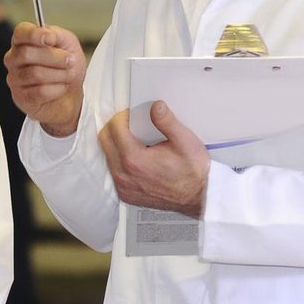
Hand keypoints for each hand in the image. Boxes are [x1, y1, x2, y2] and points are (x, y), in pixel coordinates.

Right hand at [4, 22, 86, 137]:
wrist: (72, 94)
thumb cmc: (65, 67)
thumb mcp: (67, 44)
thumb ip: (56, 34)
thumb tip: (47, 35)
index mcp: (22, 42)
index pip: (20, 33)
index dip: (34, 34)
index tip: (51, 39)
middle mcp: (13, 59)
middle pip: (27, 54)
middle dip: (55, 58)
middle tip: (71, 61)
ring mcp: (14, 79)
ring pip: (35, 74)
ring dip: (60, 74)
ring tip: (69, 75)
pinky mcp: (21, 98)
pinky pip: (40, 92)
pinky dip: (58, 89)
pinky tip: (60, 88)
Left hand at [97, 102, 209, 216]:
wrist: (199, 196)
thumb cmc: (193, 172)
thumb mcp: (185, 141)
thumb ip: (167, 121)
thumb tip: (155, 107)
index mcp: (135, 160)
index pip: (114, 128)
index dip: (122, 116)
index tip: (131, 114)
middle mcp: (124, 175)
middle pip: (105, 140)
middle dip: (115, 127)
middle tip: (130, 123)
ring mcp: (123, 187)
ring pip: (107, 156)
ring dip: (116, 144)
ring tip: (135, 140)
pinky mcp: (125, 194)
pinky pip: (113, 171)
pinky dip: (119, 161)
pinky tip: (135, 157)